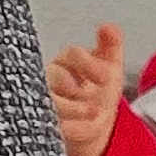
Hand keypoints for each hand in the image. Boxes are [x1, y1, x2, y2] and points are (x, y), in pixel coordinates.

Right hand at [46, 23, 124, 155]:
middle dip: (76, 87)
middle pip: (55, 78)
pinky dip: (73, 129)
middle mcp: (50, 79)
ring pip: (50, 103)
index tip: (106, 76)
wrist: (95, 120)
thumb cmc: (98, 88)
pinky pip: (53, 126)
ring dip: (73, 109)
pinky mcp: (46, 125)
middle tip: (96, 99)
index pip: (72, 54)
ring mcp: (45, 102)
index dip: (89, 64)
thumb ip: (111, 45)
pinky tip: (87, 128)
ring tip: (95, 113)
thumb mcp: (110, 65)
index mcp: (66, 61)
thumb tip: (108, 27)